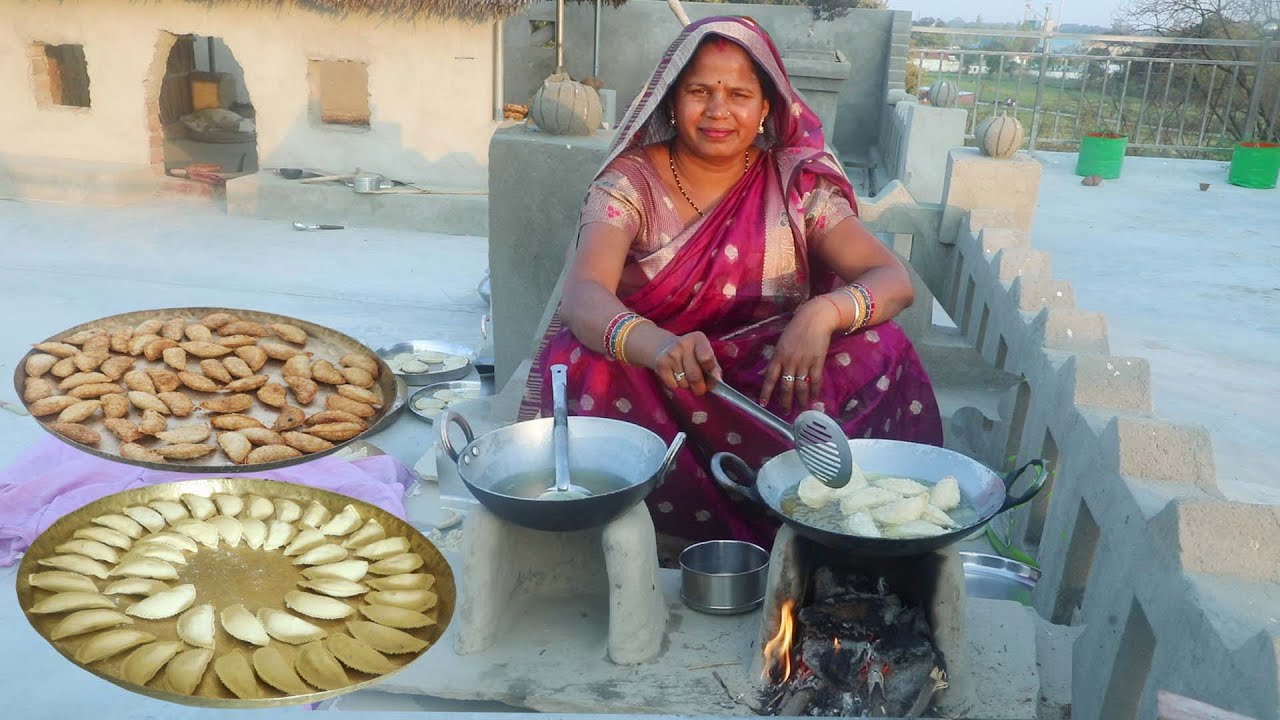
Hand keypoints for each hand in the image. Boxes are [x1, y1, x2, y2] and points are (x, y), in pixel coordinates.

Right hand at [651, 331, 720, 395]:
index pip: (707, 359)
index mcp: (698, 338)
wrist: (663, 346)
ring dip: (687, 386)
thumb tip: (717, 380)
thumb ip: (713, 367)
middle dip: (699, 387)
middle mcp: (683, 344)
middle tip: (700, 388)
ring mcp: (670, 354)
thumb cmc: (691, 353)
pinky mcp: (660, 364)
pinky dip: (676, 386)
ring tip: (685, 377)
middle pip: (695, 376)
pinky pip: (673, 385)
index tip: (711, 378)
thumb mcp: (705, 354)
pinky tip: (675, 376)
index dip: (710, 373)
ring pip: (684, 383)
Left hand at [759, 297, 840, 411]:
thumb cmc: (796, 329)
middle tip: (785, 412)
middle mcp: (789, 361)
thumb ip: (778, 358)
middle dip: (785, 401)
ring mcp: (803, 362)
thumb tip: (774, 373)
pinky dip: (814, 391)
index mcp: (778, 356)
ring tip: (801, 408)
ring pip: (801, 386)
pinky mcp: (817, 361)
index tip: (763, 404)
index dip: (766, 392)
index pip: (770, 378)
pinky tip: (814, 398)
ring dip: (801, 400)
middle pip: (786, 386)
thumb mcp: (782, 343)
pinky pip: (815, 380)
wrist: (814, 318)